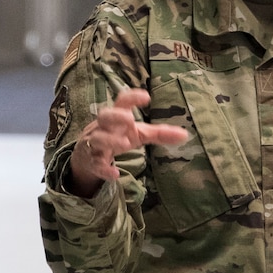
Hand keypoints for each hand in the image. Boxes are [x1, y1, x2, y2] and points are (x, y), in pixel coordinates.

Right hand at [66, 88, 190, 197]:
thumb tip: (185, 135)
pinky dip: (104, 169)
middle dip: (115, 116)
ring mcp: (95, 143)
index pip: (121, 101)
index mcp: (116, 117)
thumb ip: (160, 133)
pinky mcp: (91, 161)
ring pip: (97, 139)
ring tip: (125, 144)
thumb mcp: (138, 134)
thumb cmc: (117, 138)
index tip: (146, 97)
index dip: (132, 97)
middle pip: (104, 116)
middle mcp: (103, 127)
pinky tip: (115, 175)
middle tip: (129, 118)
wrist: (87, 156)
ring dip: (110, 140)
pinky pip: (95, 163)